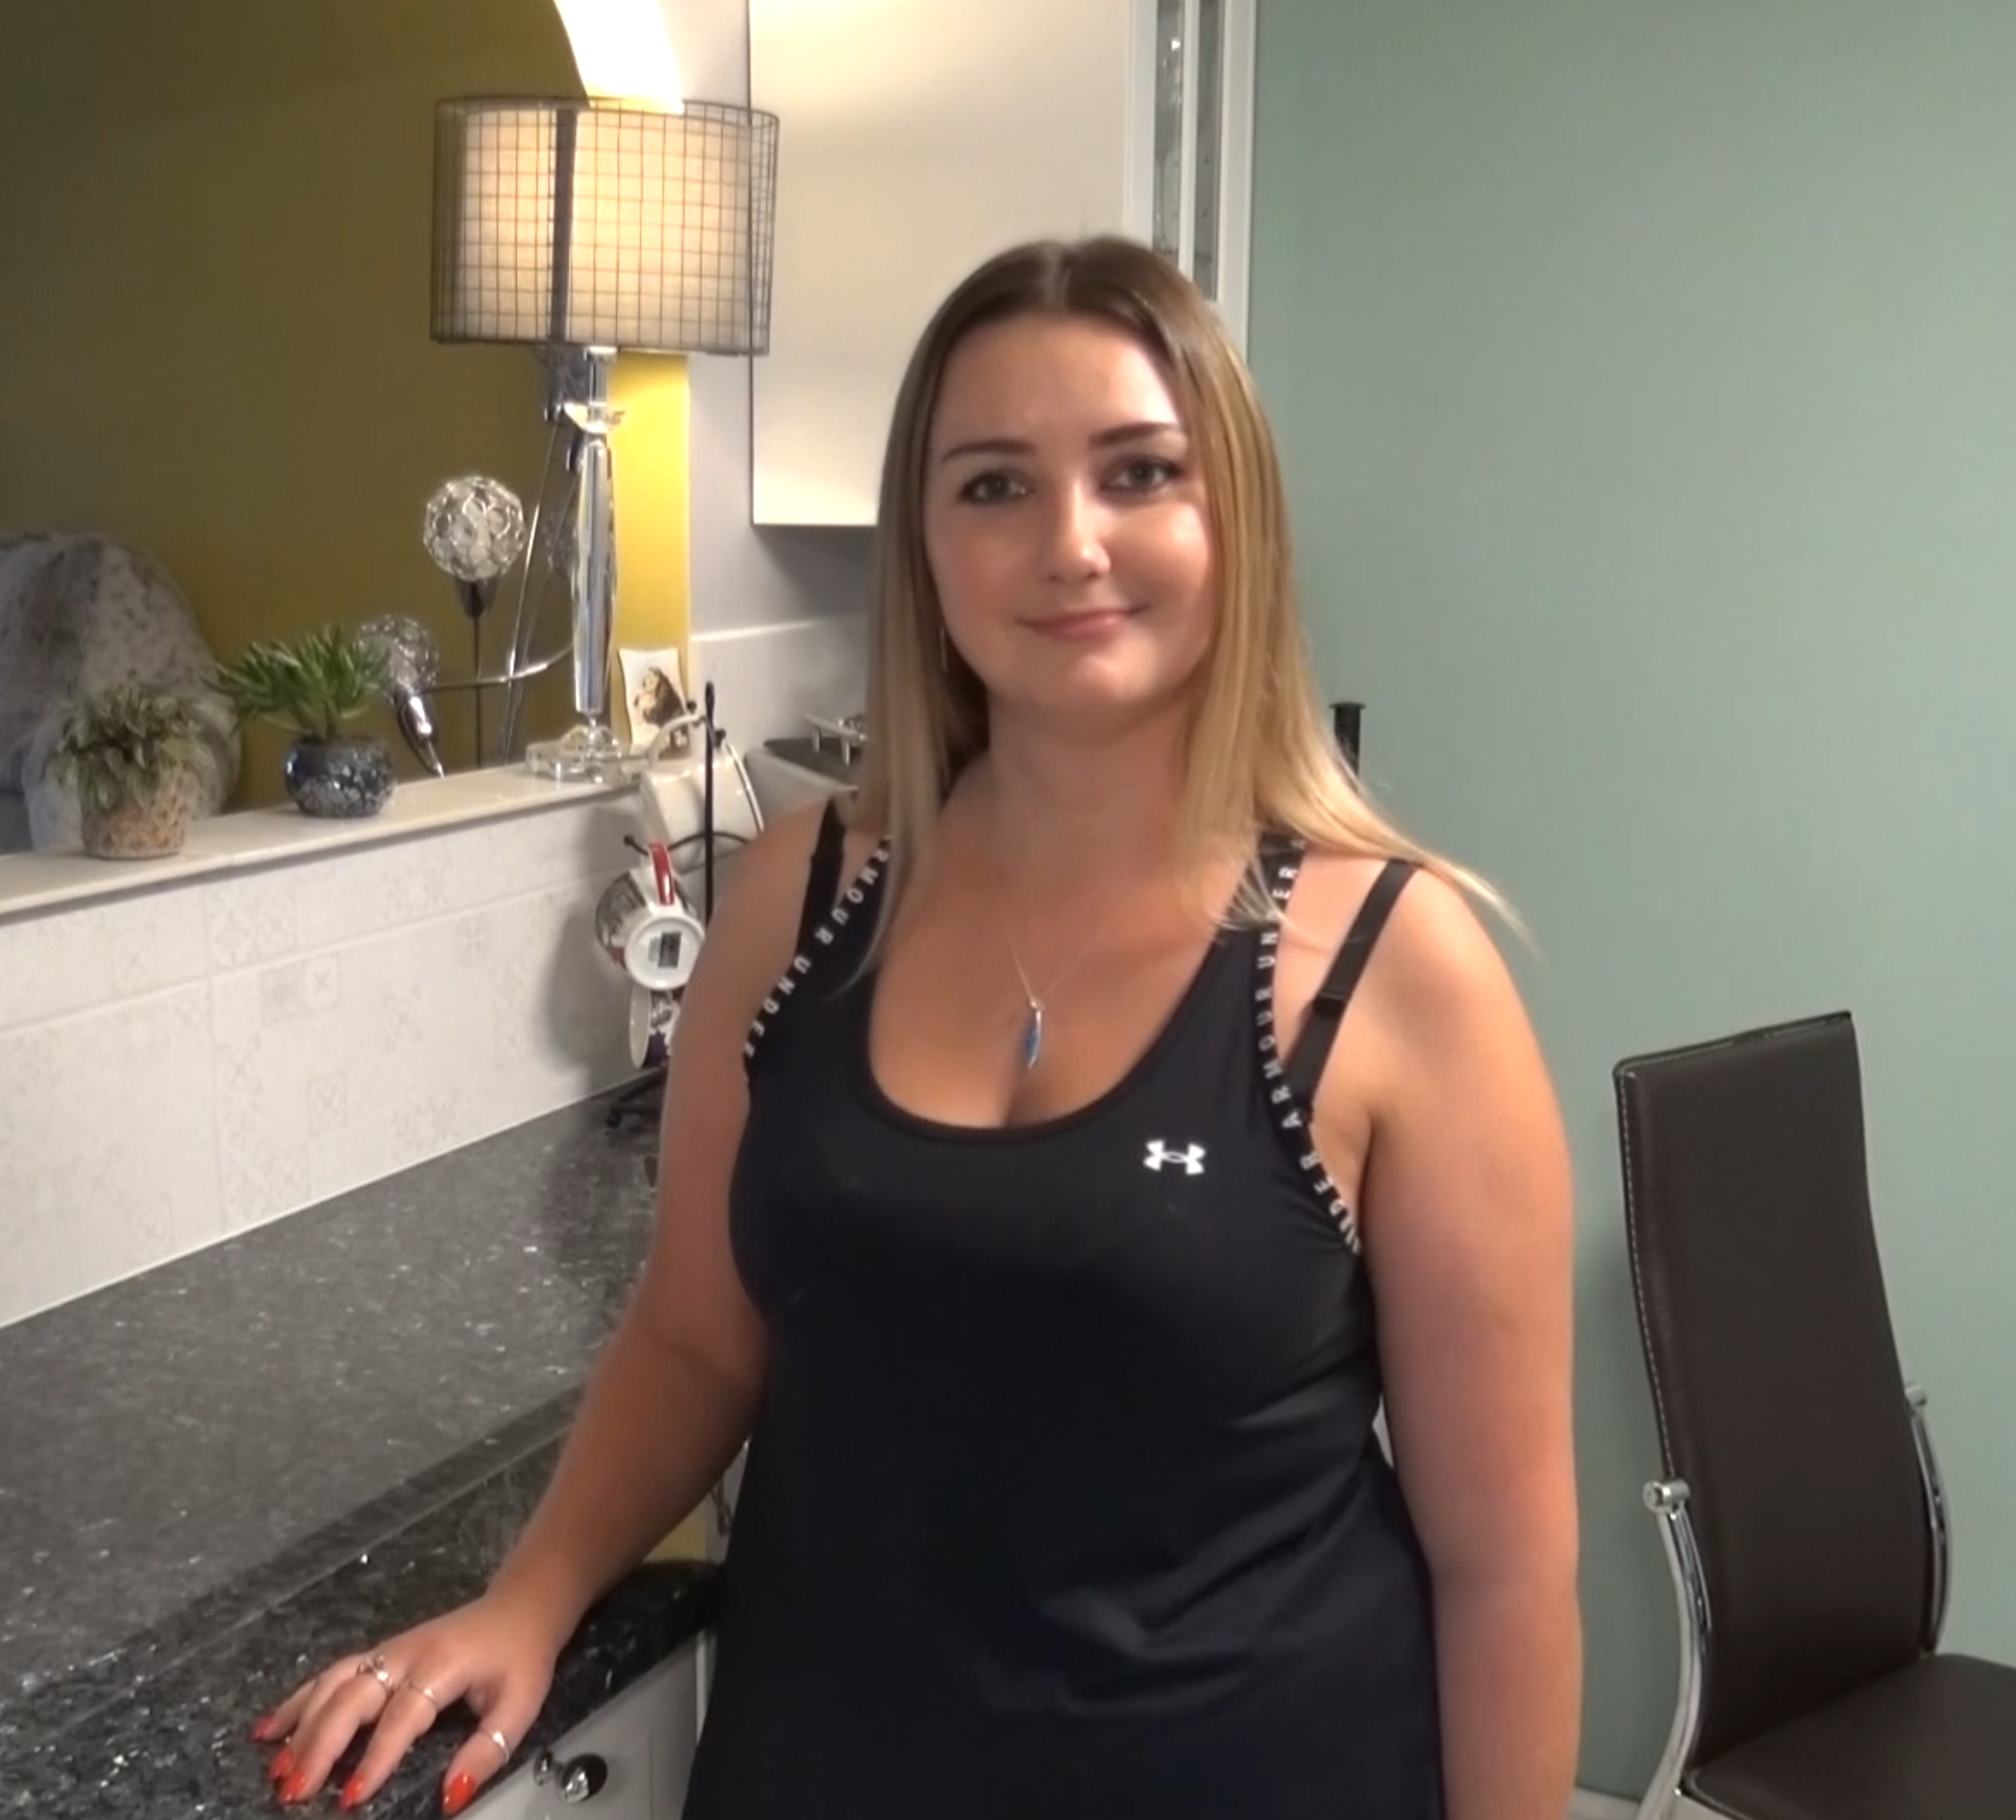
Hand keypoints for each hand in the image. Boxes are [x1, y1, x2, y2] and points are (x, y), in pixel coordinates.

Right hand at [250, 1591, 559, 1813]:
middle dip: (320, 1745)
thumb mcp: (518, 1706)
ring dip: (301, 1726)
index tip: (352, 1798)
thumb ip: (485, 1752)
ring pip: (333, 1684)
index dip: (376, 1756)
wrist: (520, 1606)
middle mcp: (405, 1655)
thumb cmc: (520, 1658)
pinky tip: (268, 1728)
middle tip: (294, 1791)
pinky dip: (296, 1701)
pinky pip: (330, 1675)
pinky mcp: (377, 1653)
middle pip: (353, 1696)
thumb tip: (450, 1796)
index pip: (403, 1715)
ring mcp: (387, 1650)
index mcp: (442, 1666)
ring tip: (277, 1769)